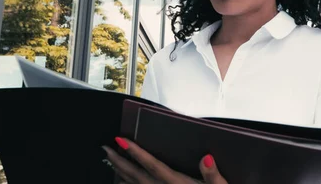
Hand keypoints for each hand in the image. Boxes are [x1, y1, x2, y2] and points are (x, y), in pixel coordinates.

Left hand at [102, 137, 226, 183]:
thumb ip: (213, 175)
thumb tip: (206, 158)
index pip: (153, 166)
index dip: (136, 153)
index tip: (122, 141)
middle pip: (137, 176)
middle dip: (120, 161)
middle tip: (106, 149)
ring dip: (121, 173)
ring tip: (110, 162)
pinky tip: (122, 182)